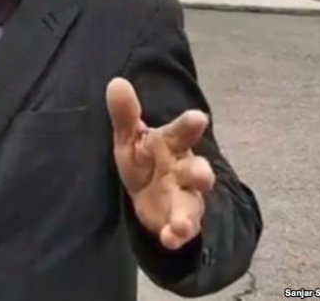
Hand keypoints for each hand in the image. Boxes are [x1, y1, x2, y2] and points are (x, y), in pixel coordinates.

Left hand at [106, 77, 215, 249]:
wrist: (150, 193)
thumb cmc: (145, 158)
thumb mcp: (130, 137)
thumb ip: (125, 114)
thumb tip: (116, 82)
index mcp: (171, 144)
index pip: (181, 133)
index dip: (190, 126)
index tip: (198, 118)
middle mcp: (184, 170)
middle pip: (197, 171)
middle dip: (201, 173)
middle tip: (203, 174)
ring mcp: (185, 197)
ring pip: (192, 205)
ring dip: (187, 215)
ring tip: (180, 224)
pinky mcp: (178, 220)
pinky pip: (181, 230)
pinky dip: (176, 236)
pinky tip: (170, 238)